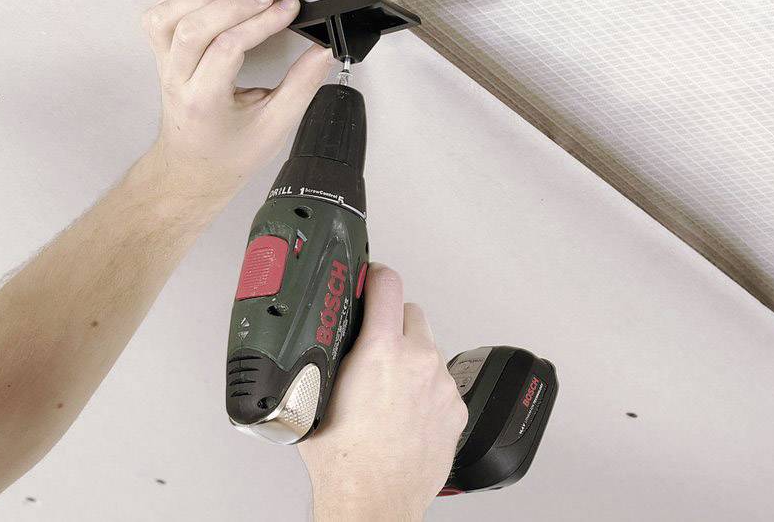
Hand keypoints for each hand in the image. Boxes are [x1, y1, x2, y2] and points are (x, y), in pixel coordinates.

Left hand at [142, 0, 333, 199]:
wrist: (193, 171)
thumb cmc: (230, 154)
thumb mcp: (275, 127)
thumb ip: (301, 86)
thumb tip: (323, 52)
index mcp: (204, 102)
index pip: (227, 48)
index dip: (261, 23)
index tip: (289, 10)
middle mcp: (177, 81)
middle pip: (194, 27)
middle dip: (236, 4)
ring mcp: (164, 68)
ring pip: (168, 17)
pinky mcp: (160, 58)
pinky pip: (158, 19)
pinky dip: (183, 3)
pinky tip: (212, 4)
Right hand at [299, 265, 468, 521]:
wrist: (373, 500)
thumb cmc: (344, 461)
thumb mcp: (318, 393)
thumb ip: (328, 357)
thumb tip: (323, 340)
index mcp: (381, 350)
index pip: (387, 284)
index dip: (376, 275)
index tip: (371, 277)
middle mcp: (419, 361)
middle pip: (412, 313)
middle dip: (392, 321)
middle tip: (373, 340)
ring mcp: (441, 385)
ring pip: (429, 349)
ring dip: (411, 356)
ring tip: (387, 385)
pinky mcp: (456, 409)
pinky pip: (441, 381)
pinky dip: (426, 386)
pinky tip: (405, 409)